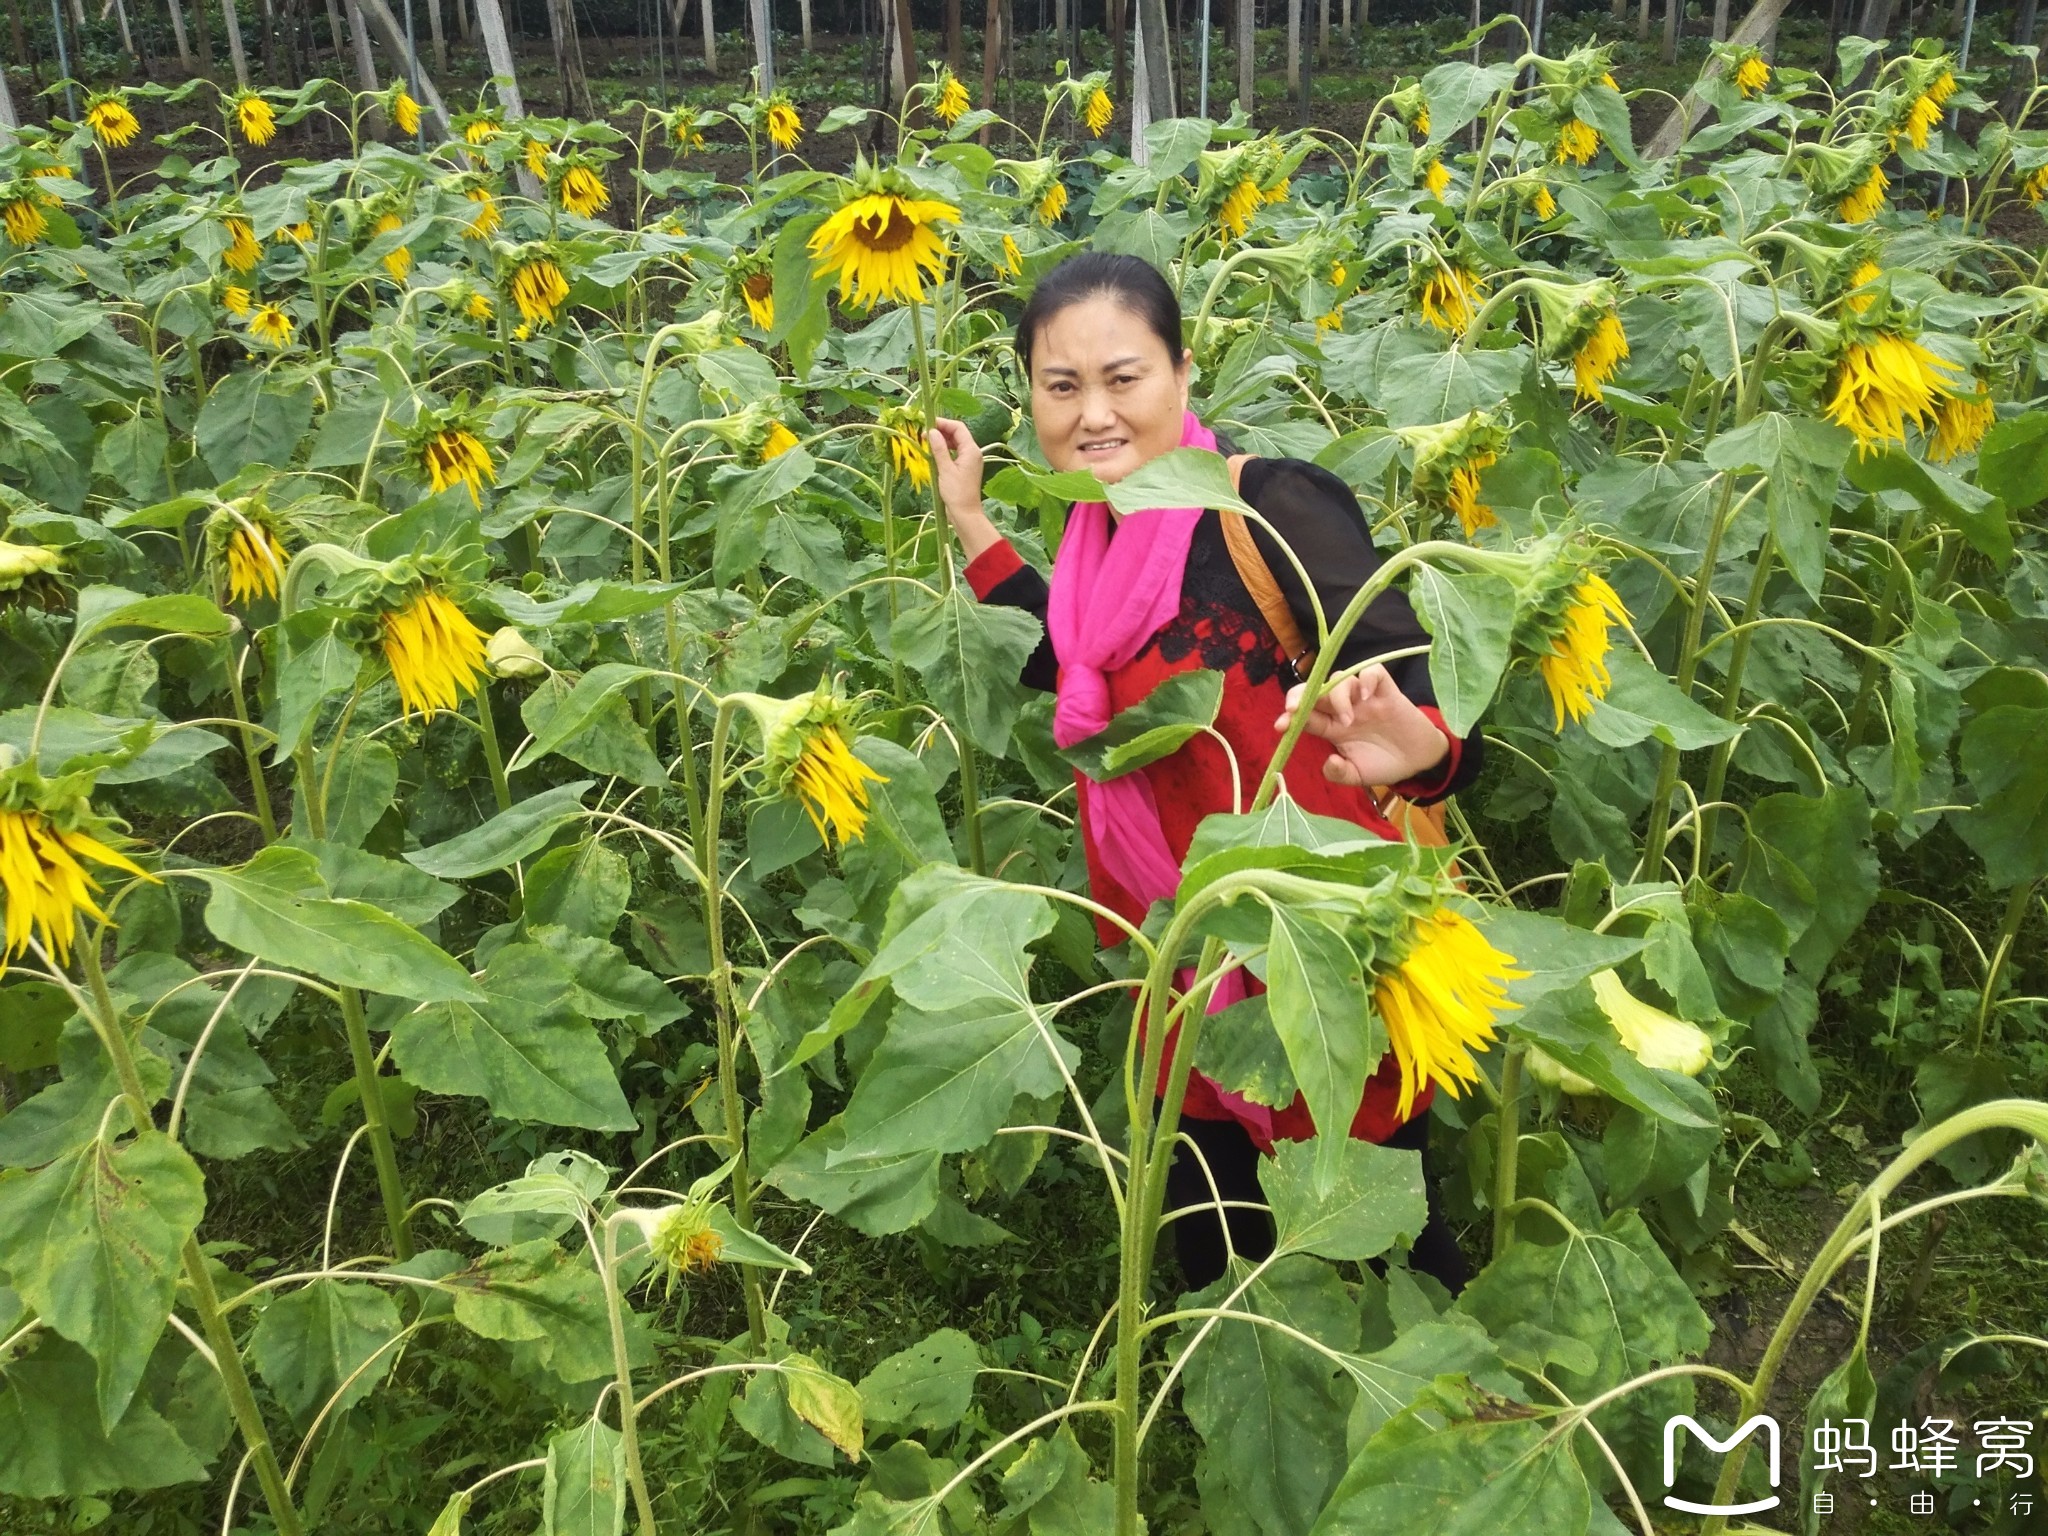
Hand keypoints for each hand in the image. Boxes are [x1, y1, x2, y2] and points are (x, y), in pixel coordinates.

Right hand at [927, 417, 1002, 560]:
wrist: (965, 514)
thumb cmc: (956, 493)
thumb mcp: (945, 469)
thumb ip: (939, 449)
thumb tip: (932, 431)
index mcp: (971, 450)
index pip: (958, 428)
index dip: (943, 423)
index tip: (927, 424)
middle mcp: (972, 453)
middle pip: (957, 434)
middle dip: (941, 431)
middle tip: (924, 434)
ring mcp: (969, 461)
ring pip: (955, 443)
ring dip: (941, 441)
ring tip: (926, 443)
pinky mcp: (964, 468)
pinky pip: (954, 453)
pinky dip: (944, 451)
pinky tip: (933, 454)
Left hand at [1274, 666, 1449, 789]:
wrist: (1418, 762)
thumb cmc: (1383, 765)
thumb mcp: (1358, 776)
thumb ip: (1339, 773)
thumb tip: (1327, 762)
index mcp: (1332, 727)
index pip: (1305, 714)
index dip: (1290, 716)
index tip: (1281, 725)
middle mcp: (1345, 708)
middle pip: (1316, 690)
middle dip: (1300, 695)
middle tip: (1294, 709)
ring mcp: (1365, 699)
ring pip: (1342, 680)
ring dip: (1338, 696)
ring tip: (1349, 720)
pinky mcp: (1387, 692)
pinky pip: (1374, 672)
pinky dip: (1367, 679)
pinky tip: (1368, 696)